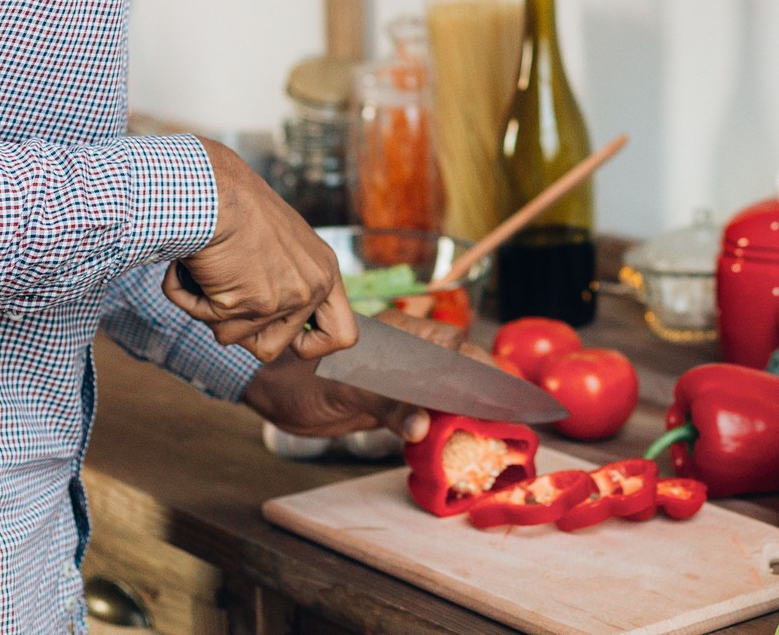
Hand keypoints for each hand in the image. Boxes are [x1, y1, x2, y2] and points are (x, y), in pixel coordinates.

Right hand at [162, 138, 357, 363]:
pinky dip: (186, 296)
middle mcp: (311, 288)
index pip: (343, 335)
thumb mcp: (281, 241)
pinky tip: (191, 265)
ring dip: (209, 309)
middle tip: (225, 293)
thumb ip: (285, 277)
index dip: (312, 345)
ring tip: (209, 268)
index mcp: (324, 272)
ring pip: (233, 338)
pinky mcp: (250, 304)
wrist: (214, 188)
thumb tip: (265, 318)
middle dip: (240, 329)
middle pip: (273, 349)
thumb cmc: (237, 204)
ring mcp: (284, 299)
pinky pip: (204, 319)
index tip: (288, 340)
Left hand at [242, 309, 486, 441]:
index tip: (505, 394)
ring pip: (444, 393)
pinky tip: (452, 443)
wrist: (272, 391)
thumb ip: (387, 403)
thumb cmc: (302, 378)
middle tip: (503, 422)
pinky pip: (424, 413)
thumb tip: (423, 426)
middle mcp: (407, 354)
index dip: (482, 369)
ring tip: (486, 436)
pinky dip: (440, 428)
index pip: (454, 348)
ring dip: (464, 413)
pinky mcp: (390, 403)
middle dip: (481, 393)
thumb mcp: (346, 389)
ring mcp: (399, 379)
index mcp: (402, 336)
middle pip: (457, 370)